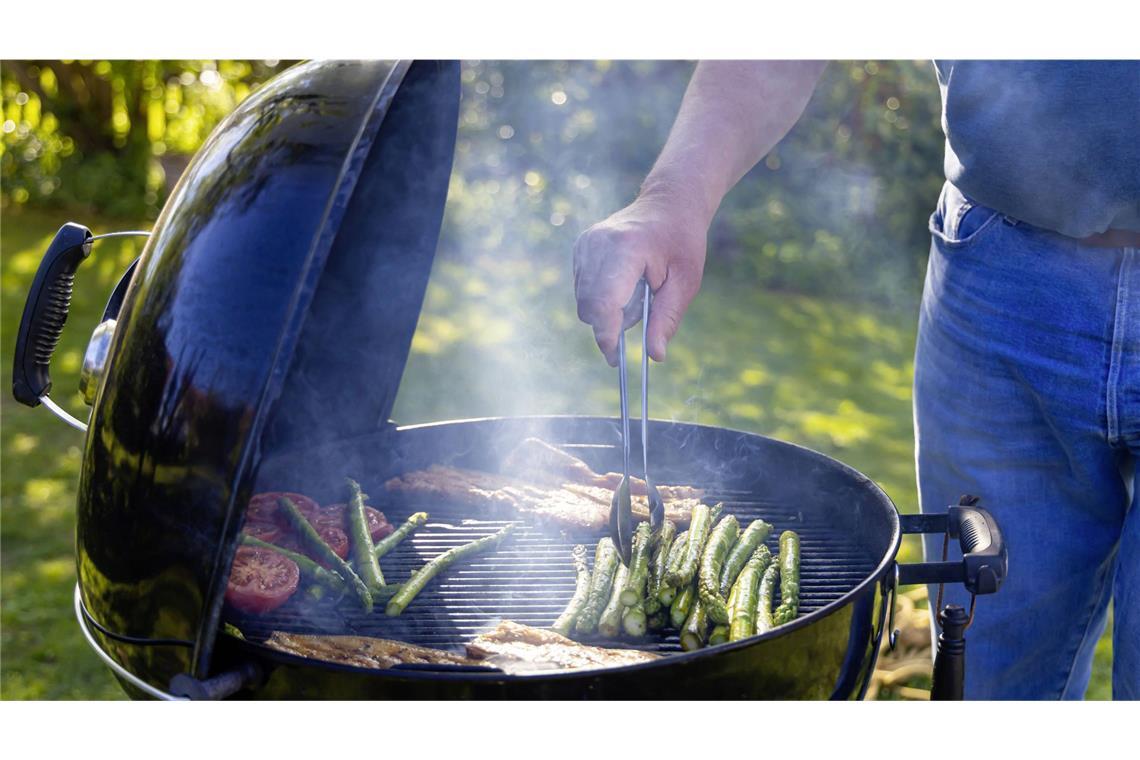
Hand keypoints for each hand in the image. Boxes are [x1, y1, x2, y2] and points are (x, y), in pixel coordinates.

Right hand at [573, 190, 707, 364]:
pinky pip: (583, 288)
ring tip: (638, 290)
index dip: (607, 335)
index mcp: (626, 249)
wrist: (669, 202)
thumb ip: (667, 319)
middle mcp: (598, 243)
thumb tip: (656, 356)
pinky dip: (602, 296)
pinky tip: (625, 281)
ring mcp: (585, 243)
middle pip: (589, 305)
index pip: (603, 303)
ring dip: (608, 309)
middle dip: (610, 324)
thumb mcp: (686, 282)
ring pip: (584, 300)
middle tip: (641, 316)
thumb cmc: (682, 240)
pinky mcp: (581, 246)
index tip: (616, 359)